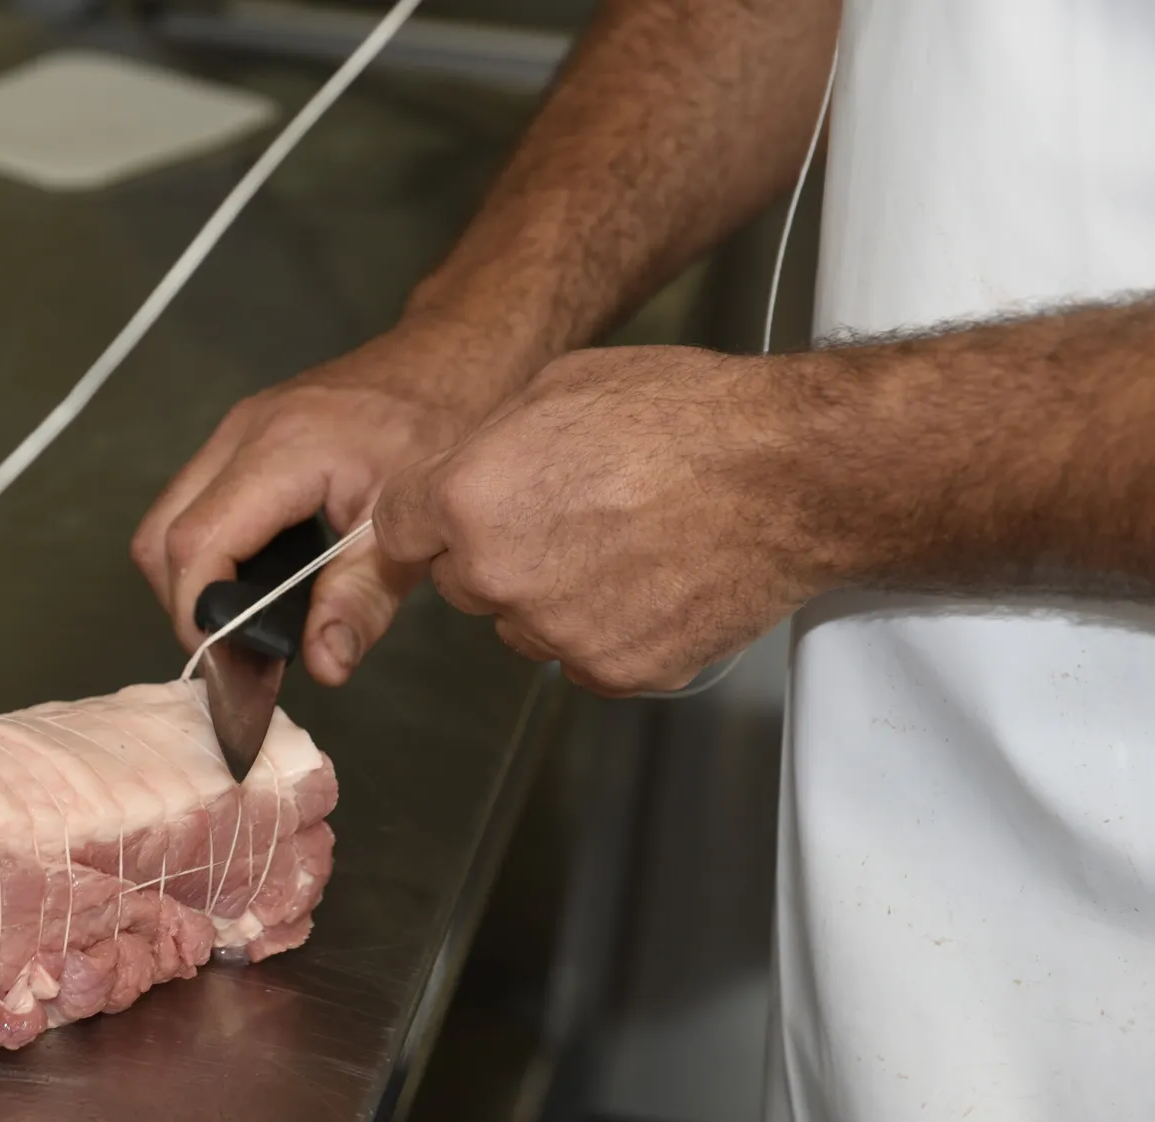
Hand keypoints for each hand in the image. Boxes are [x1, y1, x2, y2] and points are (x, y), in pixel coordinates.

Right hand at [132, 317, 528, 684]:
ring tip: (244, 624)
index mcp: (281, 452)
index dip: (199, 614)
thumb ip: (363, 600)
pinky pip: (194, 500)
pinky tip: (254, 582)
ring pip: (168, 518)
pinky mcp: (242, 435)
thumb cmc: (444, 427)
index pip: (196, 544)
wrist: (453, 355)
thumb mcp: (411, 527)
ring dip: (192, 579)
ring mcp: (235, 429)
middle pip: (160, 536)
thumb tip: (322, 665)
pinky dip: (208, 550)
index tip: (227, 665)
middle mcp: (241, 433)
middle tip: (234, 651)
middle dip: (186, 604)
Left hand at [372, 345, 825, 695]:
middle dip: (495, 555)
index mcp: (468, 498)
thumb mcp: (559, 387)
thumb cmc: (682, 416)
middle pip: (460, 583)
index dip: (432, 518)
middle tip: (569, 516)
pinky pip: (583, 657)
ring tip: (623, 543)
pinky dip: (609, 629)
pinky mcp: (611, 670)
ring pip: (522, 625)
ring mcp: (555, 631)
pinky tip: (652, 579)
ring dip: (551, 597)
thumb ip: (490, 443)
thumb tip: (466, 472)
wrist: (787, 473)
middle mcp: (497, 574)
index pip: (398, 531)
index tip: (459, 515)